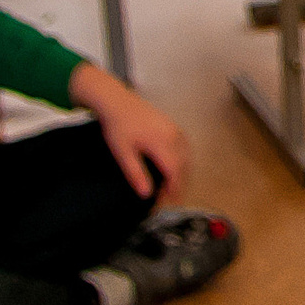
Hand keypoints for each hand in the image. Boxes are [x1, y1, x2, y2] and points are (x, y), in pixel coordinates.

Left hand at [70, 62, 190, 199]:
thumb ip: (136, 173)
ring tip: (171, 187)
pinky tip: (175, 168)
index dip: (174, 189)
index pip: (175, 171)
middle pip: (184, 165)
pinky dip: (183, 161)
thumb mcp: (122, 153)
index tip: (169, 203)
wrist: (118, 102)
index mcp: (162, 143)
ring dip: (182, 173)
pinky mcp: (173, 126)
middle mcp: (173, 136)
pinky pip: (185, 147)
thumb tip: (147, 194)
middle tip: (169, 199)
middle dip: (179, 184)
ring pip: (187, 156)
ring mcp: (175, 130)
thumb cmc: (118, 127)